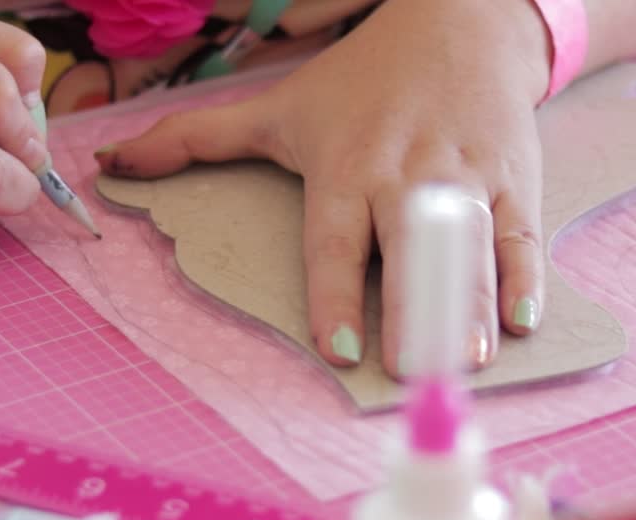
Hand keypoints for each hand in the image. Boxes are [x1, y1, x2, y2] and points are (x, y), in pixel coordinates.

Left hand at [94, 0, 551, 375]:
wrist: (460, 20)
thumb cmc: (362, 80)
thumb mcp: (278, 106)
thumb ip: (194, 139)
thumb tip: (110, 162)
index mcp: (346, 165)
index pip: (336, 238)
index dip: (337, 292)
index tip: (336, 346)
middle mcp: (404, 173)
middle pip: (405, 247)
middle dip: (408, 309)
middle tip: (407, 368)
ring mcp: (464, 175)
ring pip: (468, 246)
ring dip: (471, 304)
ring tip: (469, 358)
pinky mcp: (512, 177)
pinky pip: (520, 232)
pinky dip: (525, 276)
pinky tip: (524, 321)